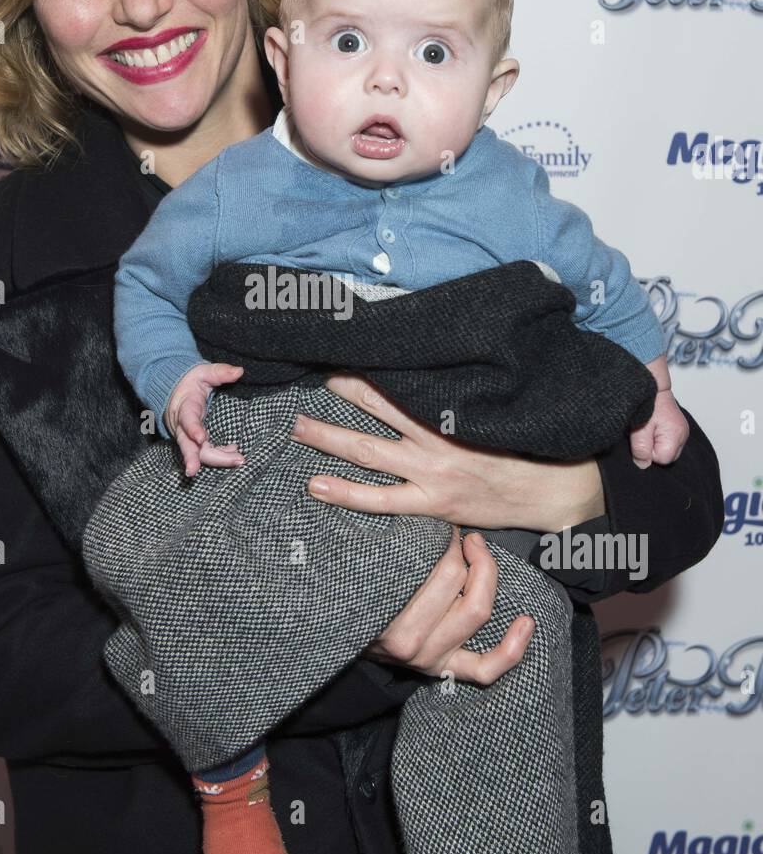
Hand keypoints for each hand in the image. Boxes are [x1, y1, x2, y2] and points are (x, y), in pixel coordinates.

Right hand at [164, 362, 245, 477]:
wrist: (174, 389)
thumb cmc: (190, 381)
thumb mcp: (203, 372)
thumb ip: (219, 372)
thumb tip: (239, 371)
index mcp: (184, 407)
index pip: (187, 419)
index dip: (193, 429)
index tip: (202, 438)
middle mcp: (182, 425)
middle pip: (187, 445)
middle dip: (194, 459)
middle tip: (198, 471)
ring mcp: (186, 436)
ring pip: (198, 453)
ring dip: (217, 459)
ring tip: (238, 460)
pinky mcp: (193, 442)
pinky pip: (204, 453)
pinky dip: (220, 456)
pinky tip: (234, 454)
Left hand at [288, 371, 605, 532]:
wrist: (558, 491)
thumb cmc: (528, 446)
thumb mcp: (497, 408)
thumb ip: (462, 392)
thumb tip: (433, 365)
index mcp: (453, 409)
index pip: (401, 381)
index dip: (370, 365)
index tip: (343, 349)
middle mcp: (437, 439)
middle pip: (376, 408)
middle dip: (340, 391)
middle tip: (307, 376)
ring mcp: (432, 474)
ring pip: (368, 452)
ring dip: (328, 438)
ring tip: (296, 427)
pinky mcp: (432, 504)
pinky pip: (381, 500)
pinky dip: (346, 493)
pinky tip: (316, 484)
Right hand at [365, 525, 534, 682]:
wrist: (336, 639)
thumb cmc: (352, 593)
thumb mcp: (360, 570)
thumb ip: (386, 547)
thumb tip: (422, 512)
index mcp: (386, 614)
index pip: (438, 568)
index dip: (448, 540)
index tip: (443, 526)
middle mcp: (409, 641)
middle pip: (456, 579)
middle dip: (463, 551)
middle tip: (458, 536)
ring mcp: (430, 658)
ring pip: (476, 611)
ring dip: (485, 576)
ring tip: (478, 554)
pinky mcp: (444, 670)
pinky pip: (486, 669)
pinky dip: (512, 649)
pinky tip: (526, 623)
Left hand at [629, 389, 689, 466]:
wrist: (650, 384)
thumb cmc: (646, 403)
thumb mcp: (639, 428)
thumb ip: (641, 448)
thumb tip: (643, 465)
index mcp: (676, 435)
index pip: (662, 459)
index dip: (648, 452)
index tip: (641, 437)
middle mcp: (683, 434)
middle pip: (667, 457)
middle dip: (653, 449)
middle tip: (643, 433)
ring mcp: (683, 431)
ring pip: (668, 450)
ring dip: (655, 444)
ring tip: (648, 429)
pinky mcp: (678, 428)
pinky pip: (669, 442)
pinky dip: (659, 439)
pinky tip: (653, 429)